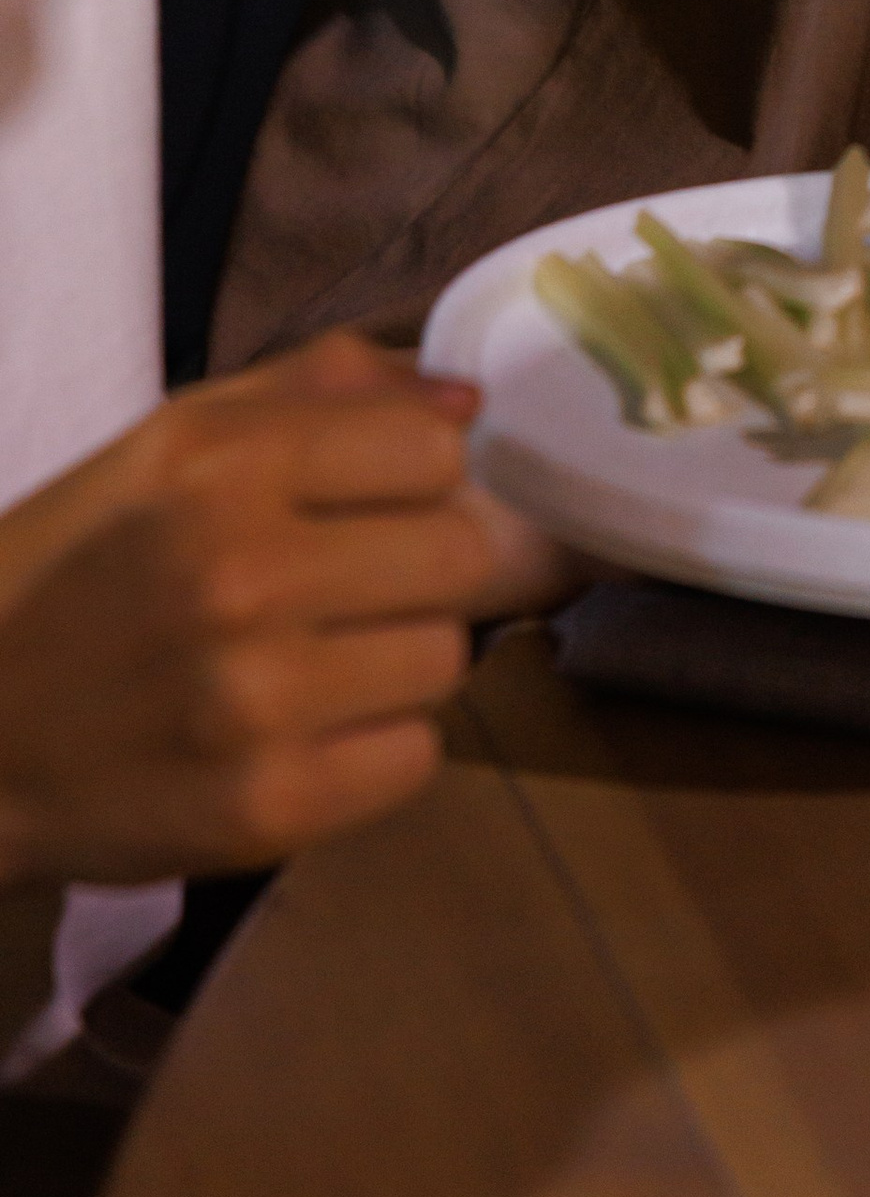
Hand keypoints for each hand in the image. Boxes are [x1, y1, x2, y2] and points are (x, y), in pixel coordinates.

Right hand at [0, 333, 510, 887]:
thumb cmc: (77, 569)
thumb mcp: (168, 442)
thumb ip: (319, 389)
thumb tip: (465, 400)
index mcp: (223, 466)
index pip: (434, 448)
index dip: (416, 474)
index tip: (375, 501)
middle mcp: (245, 574)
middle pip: (463, 555)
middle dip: (421, 569)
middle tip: (352, 591)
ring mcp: (258, 699)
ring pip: (445, 659)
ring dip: (397, 662)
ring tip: (316, 664)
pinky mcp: (268, 807)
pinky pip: (416, 758)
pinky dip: (375, 751)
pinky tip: (304, 735)